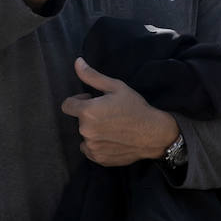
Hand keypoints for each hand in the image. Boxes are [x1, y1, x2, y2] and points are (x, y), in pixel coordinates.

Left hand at [60, 58, 179, 166]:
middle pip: (79, 120)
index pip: (67, 105)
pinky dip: (98, 145)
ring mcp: (92, 147)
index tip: (92, 100)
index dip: (79, 100)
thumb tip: (77, 62)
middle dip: (89, 116)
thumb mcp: (115, 87)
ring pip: (85, 135)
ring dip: (94, 131)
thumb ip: (92, 76)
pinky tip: (113, 139)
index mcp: (87, 111)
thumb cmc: (135, 108)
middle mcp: (86, 131)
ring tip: (113, 127)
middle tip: (109, 113)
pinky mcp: (98, 159)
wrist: (153, 133)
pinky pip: (90, 149)